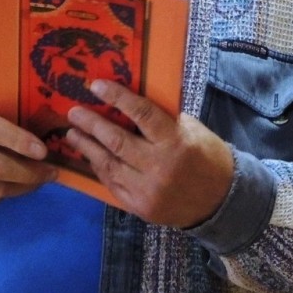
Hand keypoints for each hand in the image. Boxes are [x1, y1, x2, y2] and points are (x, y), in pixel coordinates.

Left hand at [66, 80, 232, 226]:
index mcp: (174, 140)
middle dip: (92, 124)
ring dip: (87, 147)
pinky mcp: (140, 207)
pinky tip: (89, 156)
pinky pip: (112, 184)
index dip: (117, 97)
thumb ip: (163, 119)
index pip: (141, 113)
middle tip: (74, 112)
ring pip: (109, 165)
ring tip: (72, 133)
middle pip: (117, 141)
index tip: (96, 85)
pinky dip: (99, 168)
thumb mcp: (191, 129)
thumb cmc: (207, 156)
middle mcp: (158, 166)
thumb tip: (131, 103)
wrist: (220, 201)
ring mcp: (147, 190)